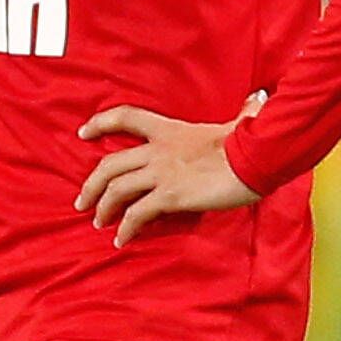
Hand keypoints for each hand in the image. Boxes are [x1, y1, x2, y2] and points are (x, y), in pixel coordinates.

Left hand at [75, 94, 263, 245]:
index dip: (100, 123)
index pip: (125, 117)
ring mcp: (161, 172)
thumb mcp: (239, 124)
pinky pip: (137, 214)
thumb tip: (257, 101)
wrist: (258, 157)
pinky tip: (122, 239)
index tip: (83, 133)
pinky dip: (126, 228)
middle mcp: (158, 150)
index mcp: (169, 130)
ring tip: (99, 223)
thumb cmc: (252, 142)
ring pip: (116, 190)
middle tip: (82, 202)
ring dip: (103, 209)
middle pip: (109, 164)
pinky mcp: (170, 195)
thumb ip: (242, 114)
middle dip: (91, 184)